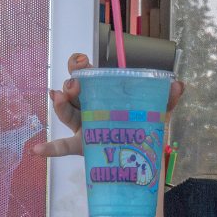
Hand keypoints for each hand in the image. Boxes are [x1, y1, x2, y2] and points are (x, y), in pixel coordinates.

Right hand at [28, 52, 184, 157]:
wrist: (139, 156)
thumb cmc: (140, 127)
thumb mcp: (155, 111)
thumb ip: (166, 98)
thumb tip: (179, 85)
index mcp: (101, 93)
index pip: (85, 72)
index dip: (79, 63)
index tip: (82, 60)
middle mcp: (87, 106)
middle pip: (73, 89)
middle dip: (71, 81)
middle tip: (76, 82)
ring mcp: (82, 125)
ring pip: (67, 112)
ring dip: (60, 104)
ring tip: (58, 97)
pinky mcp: (81, 146)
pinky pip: (62, 147)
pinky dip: (49, 149)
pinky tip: (37, 150)